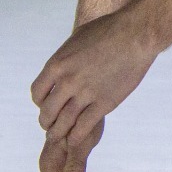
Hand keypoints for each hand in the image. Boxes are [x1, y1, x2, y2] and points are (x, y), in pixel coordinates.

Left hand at [31, 9, 158, 154]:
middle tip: (49, 127)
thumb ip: (65, 58)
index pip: (37, 93)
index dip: (40, 103)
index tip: (45, 105)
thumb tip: (59, 70)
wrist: (134, 35)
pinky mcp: (104, 103)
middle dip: (46, 122)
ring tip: (58, 137)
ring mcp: (86, 93)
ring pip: (64, 123)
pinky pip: (84, 127)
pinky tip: (74, 140)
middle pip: (48, 112)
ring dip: (58, 133)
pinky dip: (76, 137)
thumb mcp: (75, 39)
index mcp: (58, 64)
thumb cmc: (106, 31)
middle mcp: (68, 81)